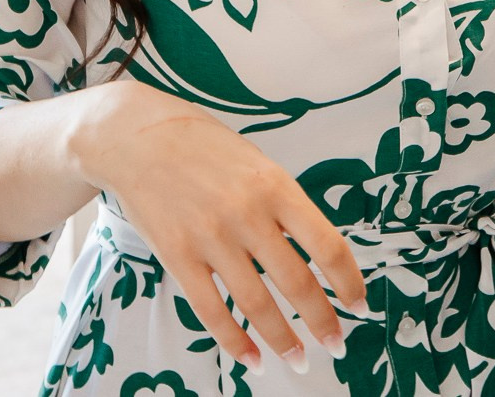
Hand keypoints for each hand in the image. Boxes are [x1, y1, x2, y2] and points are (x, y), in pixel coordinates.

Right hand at [71, 81, 368, 373]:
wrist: (135, 135)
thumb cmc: (201, 146)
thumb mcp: (256, 162)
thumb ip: (282, 204)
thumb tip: (315, 253)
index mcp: (275, 185)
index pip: (327, 244)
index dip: (349, 281)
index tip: (359, 304)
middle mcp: (246, 213)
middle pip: (296, 282)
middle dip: (323, 321)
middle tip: (336, 343)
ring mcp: (210, 236)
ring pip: (257, 304)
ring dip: (283, 340)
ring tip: (299, 359)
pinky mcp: (177, 255)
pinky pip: (211, 311)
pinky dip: (235, 342)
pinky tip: (251, 359)